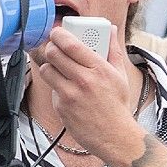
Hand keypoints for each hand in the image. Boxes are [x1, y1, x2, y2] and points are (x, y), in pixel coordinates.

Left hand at [30, 27, 144, 166]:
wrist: (115, 137)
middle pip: (53, 53)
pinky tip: (67, 91)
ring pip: (46, 70)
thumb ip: (112, 50)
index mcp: (99, 69)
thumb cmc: (118, 105)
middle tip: (55, 49)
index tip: (57, 32)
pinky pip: (51, 89)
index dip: (58, 34)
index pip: (70, 44)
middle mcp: (83, 80)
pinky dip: (56, 87)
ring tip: (60, 70)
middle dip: (51, 48)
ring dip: (50, 67)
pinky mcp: (61, 107)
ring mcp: (70, 94)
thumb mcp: (120, 75)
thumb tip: (109, 29)